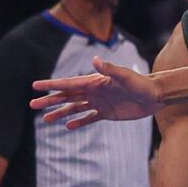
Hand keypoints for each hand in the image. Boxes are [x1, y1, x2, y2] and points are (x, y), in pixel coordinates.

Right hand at [31, 56, 162, 128]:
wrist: (155, 96)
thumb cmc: (141, 84)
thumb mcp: (125, 77)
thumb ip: (109, 69)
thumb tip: (94, 59)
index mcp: (94, 82)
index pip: (68, 84)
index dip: (51, 85)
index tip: (35, 86)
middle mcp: (94, 91)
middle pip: (67, 97)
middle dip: (49, 101)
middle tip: (32, 106)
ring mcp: (99, 102)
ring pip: (75, 108)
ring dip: (60, 113)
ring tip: (46, 120)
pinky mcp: (107, 113)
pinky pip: (89, 118)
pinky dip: (78, 122)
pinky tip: (68, 127)